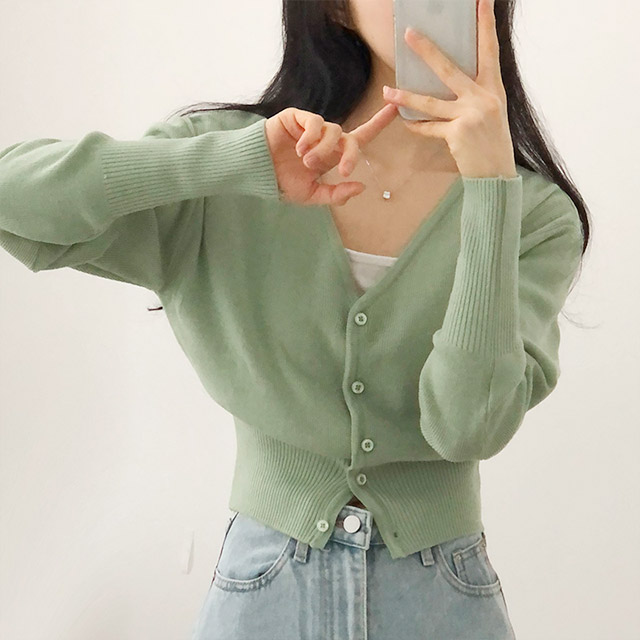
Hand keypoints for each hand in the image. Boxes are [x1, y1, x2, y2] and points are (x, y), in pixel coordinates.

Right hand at [264, 103, 398, 205]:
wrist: (257, 173)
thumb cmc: (282, 183)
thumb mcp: (312, 195)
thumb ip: (336, 194)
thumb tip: (362, 187)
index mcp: (332, 156)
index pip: (360, 137)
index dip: (379, 123)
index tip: (397, 107)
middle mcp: (325, 139)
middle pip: (351, 138)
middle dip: (351, 155)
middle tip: (342, 171)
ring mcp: (312, 128)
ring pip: (334, 131)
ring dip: (325, 150)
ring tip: (307, 162)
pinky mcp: (297, 118)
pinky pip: (315, 122)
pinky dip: (311, 137)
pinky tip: (300, 149)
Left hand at [381, 0, 516, 178]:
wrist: (497, 174)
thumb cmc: (492, 143)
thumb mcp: (491, 113)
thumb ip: (475, 94)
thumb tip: (452, 80)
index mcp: (493, 89)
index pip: (490, 50)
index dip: (485, 24)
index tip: (482, 1)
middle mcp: (483, 98)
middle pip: (449, 69)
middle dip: (427, 51)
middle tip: (408, 35)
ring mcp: (470, 115)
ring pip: (430, 102)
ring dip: (405, 97)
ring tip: (387, 91)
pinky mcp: (457, 133)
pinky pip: (429, 127)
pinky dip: (417, 127)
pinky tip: (406, 124)